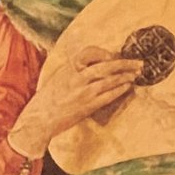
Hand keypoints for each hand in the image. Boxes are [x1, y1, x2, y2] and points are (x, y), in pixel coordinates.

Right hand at [11, 44, 143, 154]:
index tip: (112, 55)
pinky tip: (127, 87)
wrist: (38, 121)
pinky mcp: (88, 106)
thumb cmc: (44, 101)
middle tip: (137, 63)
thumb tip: (92, 64)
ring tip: (135, 75)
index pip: (89, 52)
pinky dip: (120, 89)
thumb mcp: (56, 79)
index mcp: (66, 69)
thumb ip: (73, 71)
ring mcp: (83, 93)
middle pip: (106, 65)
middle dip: (125, 63)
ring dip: (126, 76)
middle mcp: (76, 79)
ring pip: (111, 80)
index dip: (103, 52)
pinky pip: (109, 95)